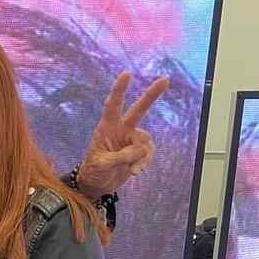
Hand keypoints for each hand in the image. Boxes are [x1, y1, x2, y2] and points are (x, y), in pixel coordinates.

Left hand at [78, 72, 169, 197]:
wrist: (97, 184)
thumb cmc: (93, 171)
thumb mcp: (102, 164)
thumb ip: (121, 156)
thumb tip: (141, 150)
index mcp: (106, 127)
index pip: (112, 105)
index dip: (119, 89)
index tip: (127, 74)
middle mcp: (120, 129)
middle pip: (138, 109)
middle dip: (151, 95)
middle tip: (165, 80)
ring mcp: (130, 140)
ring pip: (145, 142)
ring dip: (142, 157)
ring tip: (132, 169)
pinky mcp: (138, 152)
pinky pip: (148, 153)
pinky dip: (144, 162)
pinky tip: (136, 171)